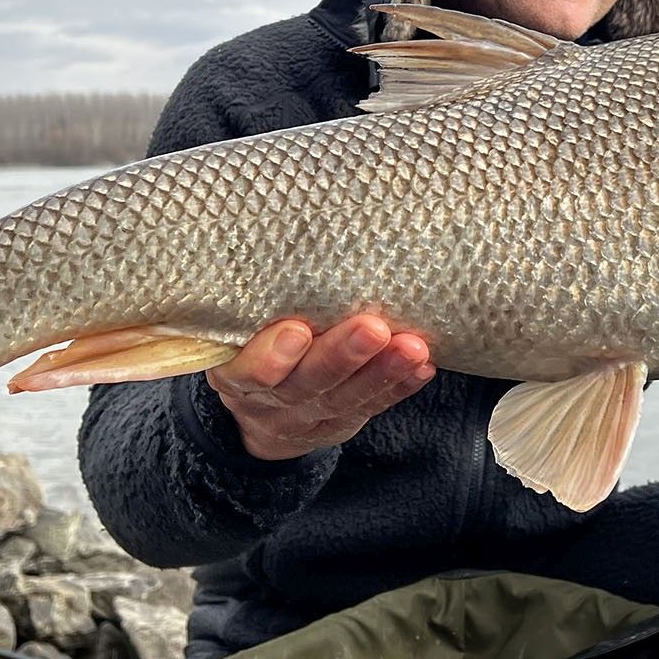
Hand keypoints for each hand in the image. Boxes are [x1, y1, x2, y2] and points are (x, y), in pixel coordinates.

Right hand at [206, 315, 435, 460]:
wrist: (264, 413)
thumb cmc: (252, 348)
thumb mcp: (238, 333)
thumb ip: (259, 304)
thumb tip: (296, 238)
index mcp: (235, 373)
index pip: (247, 372)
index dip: (269, 357)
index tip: (295, 331)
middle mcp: (271, 400)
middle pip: (305, 383)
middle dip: (340, 356)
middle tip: (371, 329)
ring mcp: (310, 415)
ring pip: (346, 397)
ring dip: (382, 371)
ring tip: (411, 348)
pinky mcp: (344, 420)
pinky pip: (374, 405)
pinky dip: (399, 387)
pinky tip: (422, 368)